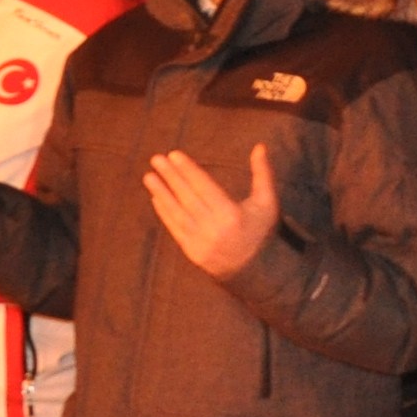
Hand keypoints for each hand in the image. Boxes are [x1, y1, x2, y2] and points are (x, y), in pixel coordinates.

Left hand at [145, 144, 281, 279]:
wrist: (255, 270)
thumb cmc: (261, 231)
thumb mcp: (267, 202)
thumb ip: (263, 173)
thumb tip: (260, 145)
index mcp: (232, 214)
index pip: (204, 186)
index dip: (188, 170)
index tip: (174, 154)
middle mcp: (214, 229)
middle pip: (187, 197)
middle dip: (171, 177)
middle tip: (157, 159)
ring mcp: (201, 242)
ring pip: (177, 213)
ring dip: (161, 193)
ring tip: (149, 176)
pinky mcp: (192, 252)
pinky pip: (175, 229)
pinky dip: (164, 213)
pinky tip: (156, 198)